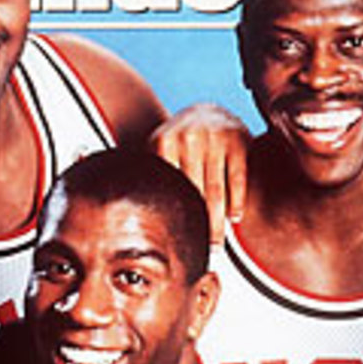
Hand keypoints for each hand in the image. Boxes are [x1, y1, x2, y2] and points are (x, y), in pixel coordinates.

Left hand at [151, 103, 249, 244]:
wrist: (209, 112)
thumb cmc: (180, 144)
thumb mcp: (160, 150)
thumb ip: (151, 174)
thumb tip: (125, 203)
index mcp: (162, 141)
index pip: (170, 189)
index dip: (175, 217)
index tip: (178, 242)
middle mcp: (187, 138)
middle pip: (193, 195)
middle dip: (198, 226)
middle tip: (200, 251)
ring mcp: (213, 138)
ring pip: (216, 192)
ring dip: (218, 223)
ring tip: (217, 245)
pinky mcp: (237, 140)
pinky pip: (237, 180)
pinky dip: (237, 201)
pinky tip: (235, 217)